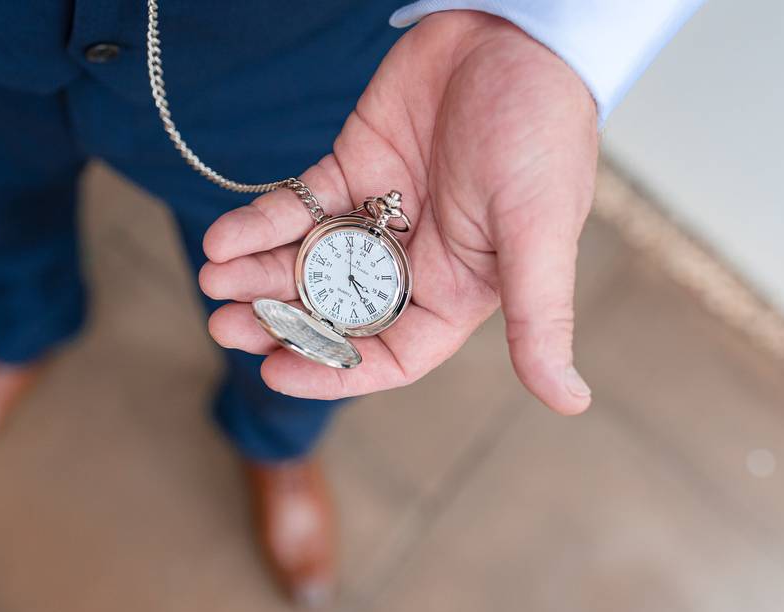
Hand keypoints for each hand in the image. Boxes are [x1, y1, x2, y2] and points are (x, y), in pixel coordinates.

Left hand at [199, 11, 598, 414]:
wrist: (512, 33)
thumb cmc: (542, 133)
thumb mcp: (540, 232)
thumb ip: (542, 319)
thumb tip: (570, 402)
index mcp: (455, 291)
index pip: (389, 355)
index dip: (332, 370)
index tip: (276, 369)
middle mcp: (412, 262)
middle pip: (333, 313)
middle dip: (278, 322)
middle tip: (225, 326)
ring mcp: (377, 217)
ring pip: (306, 262)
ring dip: (257, 273)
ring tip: (212, 277)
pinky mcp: (351, 170)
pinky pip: (298, 206)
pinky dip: (259, 221)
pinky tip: (223, 236)